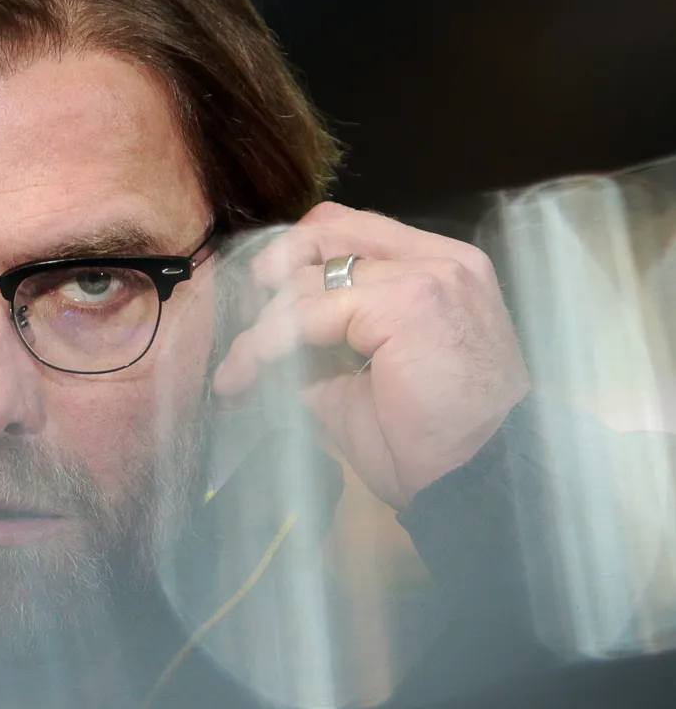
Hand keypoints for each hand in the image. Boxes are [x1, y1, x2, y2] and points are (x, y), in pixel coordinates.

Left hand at [213, 203, 530, 509]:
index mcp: (439, 269)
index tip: (263, 288)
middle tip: (243, 318)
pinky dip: (267, 342)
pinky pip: (310, 314)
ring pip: (312, 279)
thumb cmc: (425, 439)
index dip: (300, 251)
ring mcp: (428, 275)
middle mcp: (441, 260)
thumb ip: (327, 336)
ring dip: (263, 326)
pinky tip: (246, 371)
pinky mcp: (406, 301)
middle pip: (330, 230)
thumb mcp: (364, 373)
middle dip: (275, 271)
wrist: (470, 480)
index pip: (354, 229)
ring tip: (238, 370)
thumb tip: (268, 328)